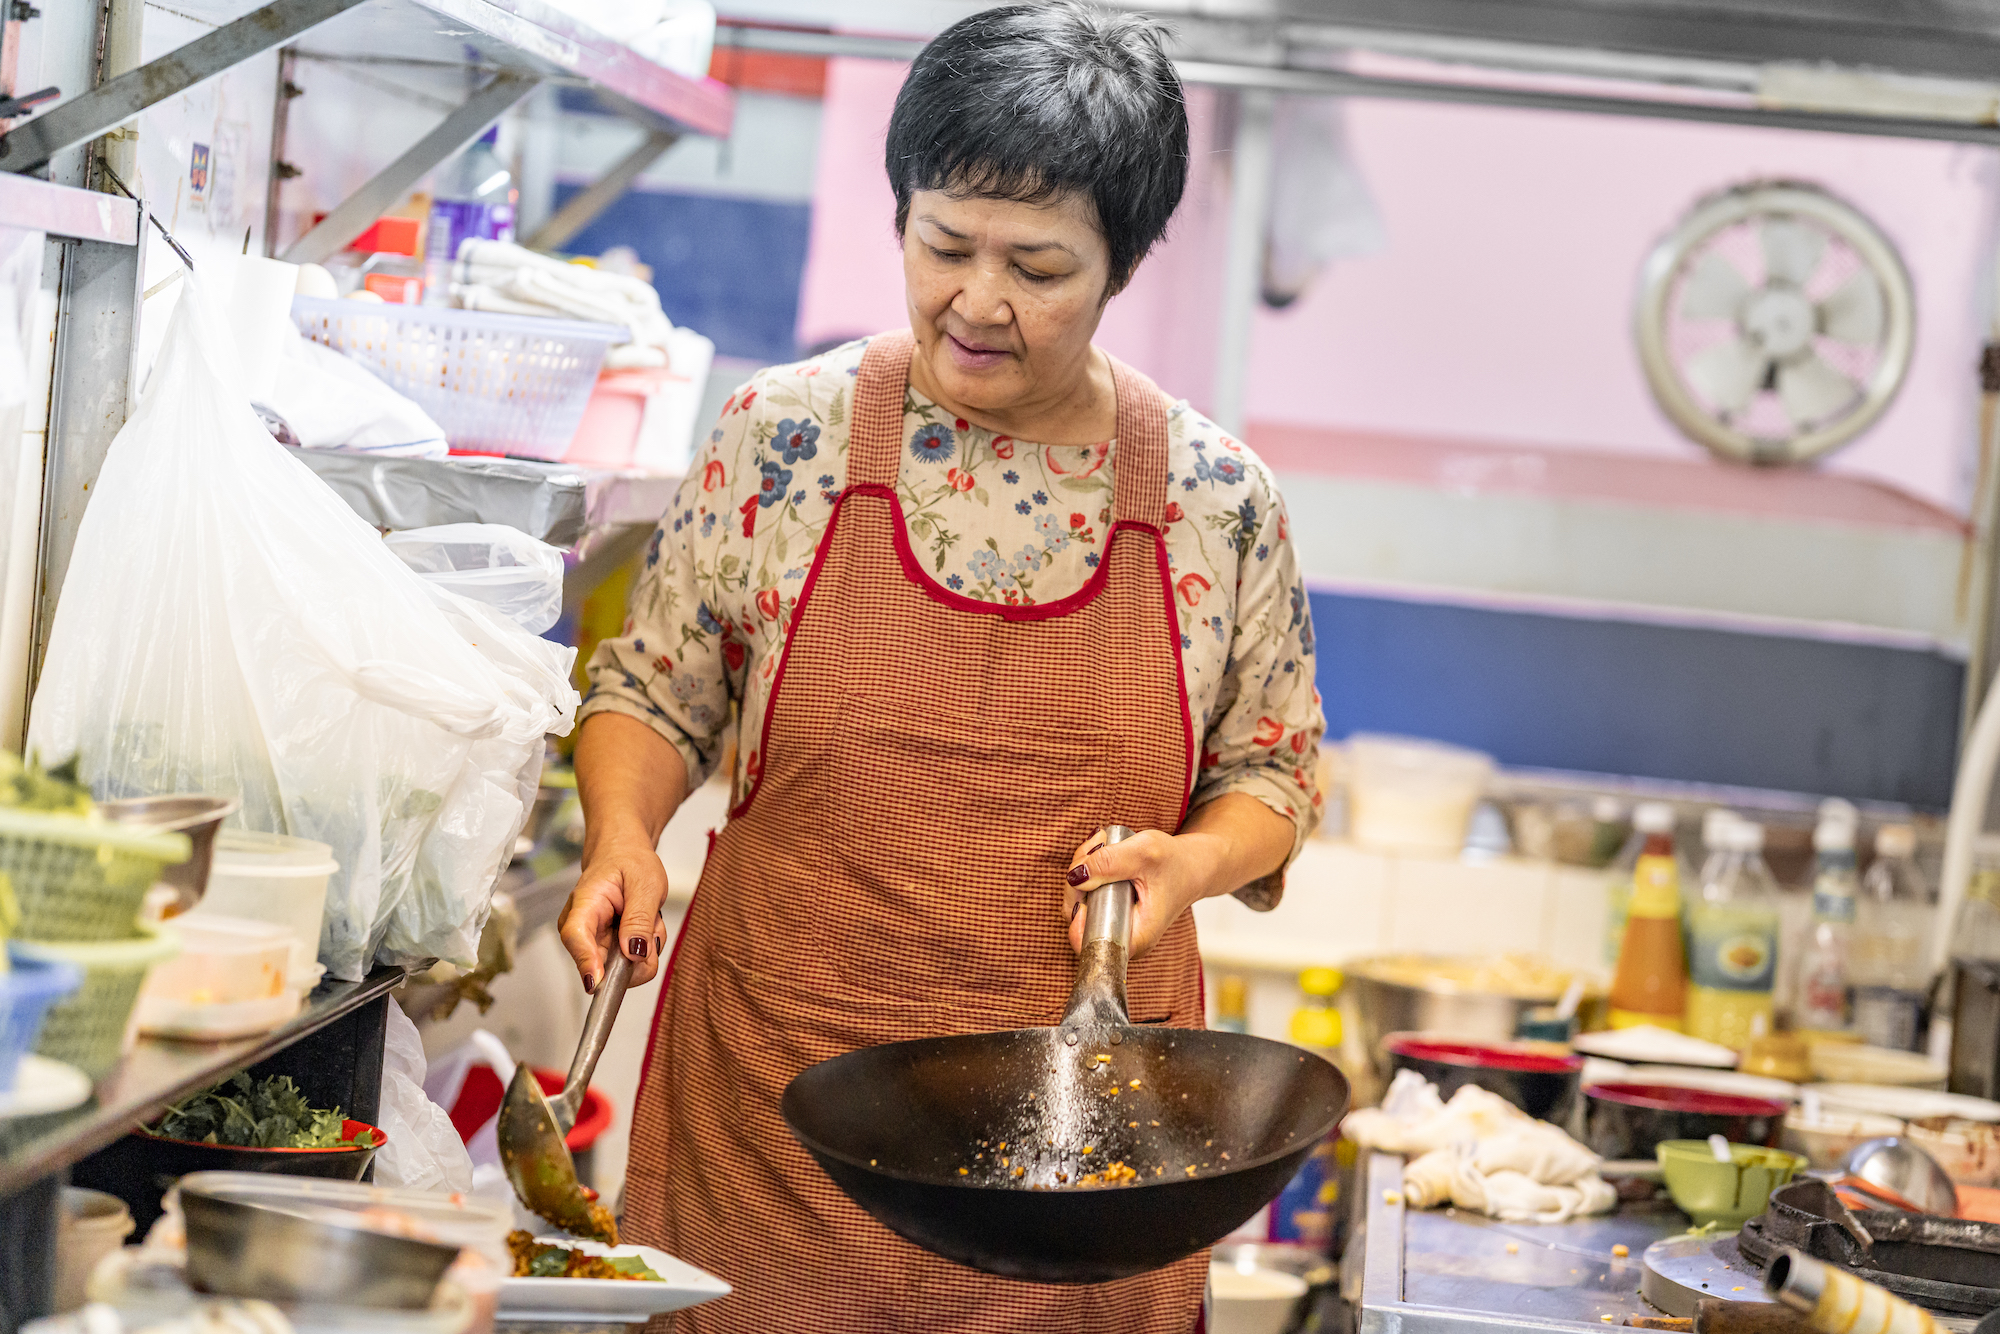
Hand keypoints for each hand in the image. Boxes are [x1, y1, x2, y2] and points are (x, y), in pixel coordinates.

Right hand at [558, 833, 668, 990]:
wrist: (624, 854)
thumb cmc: (629, 862)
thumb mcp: (644, 883)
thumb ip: (639, 918)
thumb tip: (633, 953)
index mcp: (584, 904)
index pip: (576, 937)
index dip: (586, 962)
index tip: (597, 983)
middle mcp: (582, 928)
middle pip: (602, 965)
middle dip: (638, 955)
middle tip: (652, 922)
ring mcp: (594, 942)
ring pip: (622, 970)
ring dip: (646, 949)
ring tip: (648, 918)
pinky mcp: (606, 950)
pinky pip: (631, 965)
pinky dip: (645, 949)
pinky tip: (645, 926)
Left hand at [1060, 826, 1225, 958]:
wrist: (1193, 864)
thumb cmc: (1176, 863)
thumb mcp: (1144, 854)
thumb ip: (1109, 863)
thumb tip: (1075, 877)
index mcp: (1136, 937)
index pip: (1086, 942)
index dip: (1075, 912)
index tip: (1084, 883)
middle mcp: (1123, 937)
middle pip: (1076, 916)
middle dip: (1078, 877)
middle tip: (1096, 848)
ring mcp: (1115, 925)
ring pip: (1078, 901)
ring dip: (1082, 868)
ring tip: (1102, 845)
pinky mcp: (1110, 911)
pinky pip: (1085, 894)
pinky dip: (1088, 870)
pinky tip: (1101, 853)